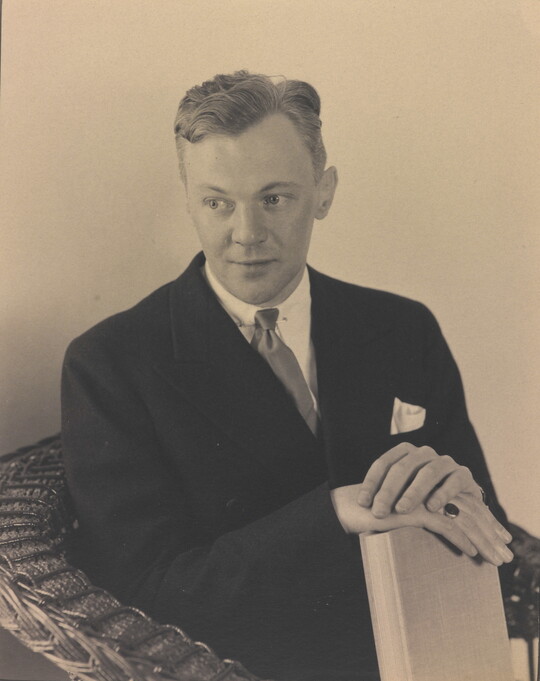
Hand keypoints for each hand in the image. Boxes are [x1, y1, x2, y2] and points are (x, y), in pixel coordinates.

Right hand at [331, 485, 512, 565]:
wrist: (346, 509)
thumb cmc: (372, 512)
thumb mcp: (404, 511)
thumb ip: (425, 511)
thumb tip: (450, 525)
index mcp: (428, 478)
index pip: (463, 498)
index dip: (482, 518)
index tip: (497, 537)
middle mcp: (427, 478)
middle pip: (466, 504)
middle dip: (487, 529)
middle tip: (503, 551)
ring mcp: (420, 491)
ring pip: (459, 514)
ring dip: (479, 537)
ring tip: (493, 557)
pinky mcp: (412, 506)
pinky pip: (442, 522)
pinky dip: (459, 538)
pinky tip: (470, 552)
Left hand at [356, 442, 481, 517]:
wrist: (460, 501)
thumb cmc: (423, 499)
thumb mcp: (402, 492)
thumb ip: (385, 494)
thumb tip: (357, 506)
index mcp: (405, 454)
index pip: (384, 463)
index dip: (371, 482)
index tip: (362, 503)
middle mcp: (425, 454)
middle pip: (403, 467)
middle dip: (388, 490)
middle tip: (379, 512)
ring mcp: (445, 462)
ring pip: (428, 472)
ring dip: (413, 491)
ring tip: (402, 510)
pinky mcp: (464, 475)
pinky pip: (453, 481)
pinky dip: (442, 493)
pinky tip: (432, 508)